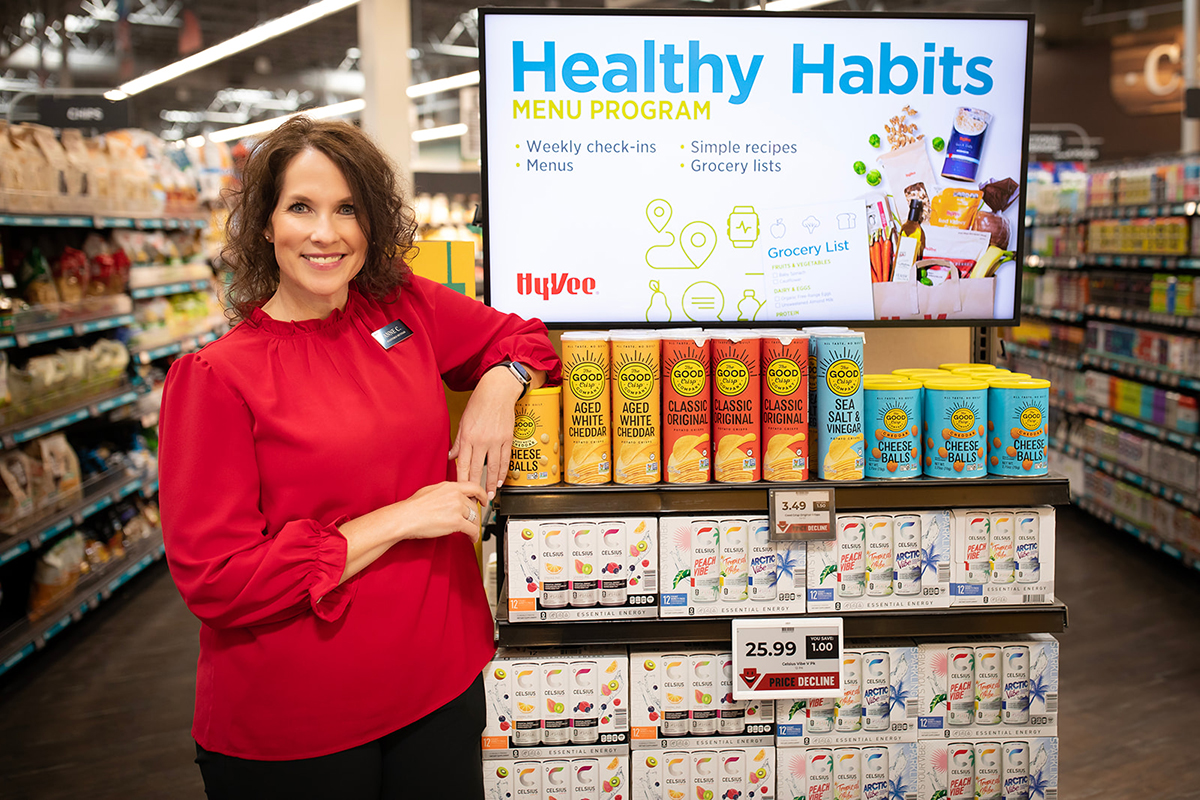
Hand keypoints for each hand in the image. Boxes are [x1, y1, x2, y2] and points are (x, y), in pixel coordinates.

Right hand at [396, 481, 488, 543]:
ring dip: (473, 526)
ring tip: (471, 532)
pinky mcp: (456, 522)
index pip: (474, 487)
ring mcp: (457, 508)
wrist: (405, 517)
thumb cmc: (413, 507)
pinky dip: (474, 535)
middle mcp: (456, 495)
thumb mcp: (431, 490)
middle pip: (473, 506)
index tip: (484, 500)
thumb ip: (445, 491)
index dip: (482, 495)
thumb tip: (452, 495)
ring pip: (474, 518)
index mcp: (450, 486)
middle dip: (473, 515)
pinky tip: (472, 538)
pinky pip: (472, 529)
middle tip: (470, 521)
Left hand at [449, 365, 523, 497]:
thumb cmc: (479, 403)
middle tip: (475, 500)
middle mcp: (481, 440)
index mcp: (468, 436)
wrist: (498, 391)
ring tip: (490, 495)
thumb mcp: (463, 421)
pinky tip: (500, 481)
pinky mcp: (507, 439)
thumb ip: (458, 442)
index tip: (461, 491)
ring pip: (493, 468)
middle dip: (475, 487)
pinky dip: (502, 472)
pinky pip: (505, 460)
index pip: (462, 464)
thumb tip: (452, 456)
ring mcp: (496, 441)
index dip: (461, 480)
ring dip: (491, 483)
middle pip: (477, 469)